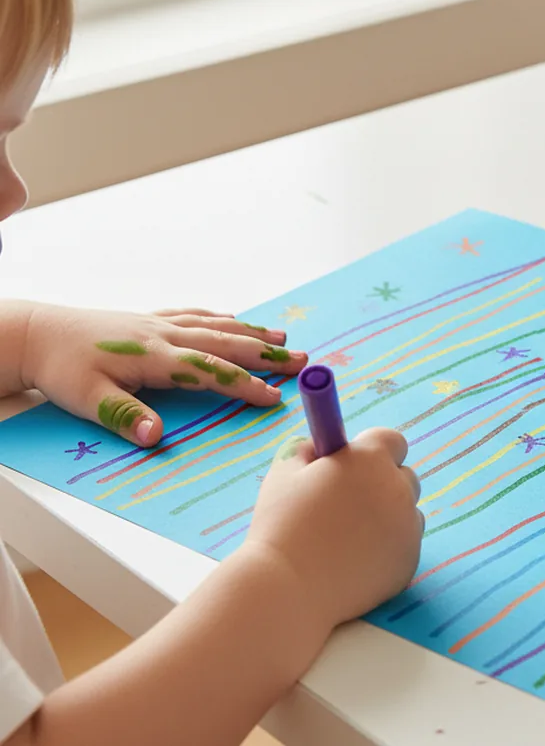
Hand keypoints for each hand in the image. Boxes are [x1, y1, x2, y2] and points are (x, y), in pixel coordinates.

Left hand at [20, 303, 307, 446]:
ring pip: (215, 327)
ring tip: (283, 339)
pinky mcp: (149, 319)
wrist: (34, 331)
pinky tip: (233, 319)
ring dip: (251, 334)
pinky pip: (195, 316)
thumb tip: (156, 436)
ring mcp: (158, 323)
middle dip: (265, 355)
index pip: (208, 372)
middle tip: (301, 361)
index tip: (273, 397)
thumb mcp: (86, 399)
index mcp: (152, 356)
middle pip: (224, 344)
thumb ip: (124, 416)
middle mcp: (163, 335)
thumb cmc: (60, 366)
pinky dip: (220, 319)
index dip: (243, 384)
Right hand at [245, 428, 423, 628]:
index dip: (372, 451)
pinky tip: (353, 562)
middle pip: (405, 477)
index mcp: (371, 460)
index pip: (392, 440)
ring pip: (407, 513)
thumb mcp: (284, 472)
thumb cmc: (280, 525)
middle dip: (381, 484)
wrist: (286, 588)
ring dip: (387, 517)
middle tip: (347, 505)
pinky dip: (386, 550)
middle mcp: (399, 489)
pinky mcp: (409, 562)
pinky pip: (404, 546)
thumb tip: (321, 446)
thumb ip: (307, 449)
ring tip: (347, 537)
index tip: (353, 466)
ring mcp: (408, 528)